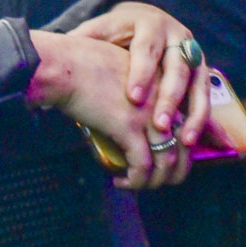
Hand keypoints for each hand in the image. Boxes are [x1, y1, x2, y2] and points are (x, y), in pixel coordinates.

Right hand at [28, 32, 193, 190]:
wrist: (61, 65)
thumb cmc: (76, 62)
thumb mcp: (115, 67)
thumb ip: (129, 85)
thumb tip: (122, 106)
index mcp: (162, 84)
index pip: (185, 122)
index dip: (182, 146)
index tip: (166, 158)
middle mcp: (162, 100)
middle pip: (185, 146)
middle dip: (175, 171)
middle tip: (157, 181)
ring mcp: (149, 115)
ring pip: (167, 160)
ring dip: (154, 181)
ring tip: (136, 184)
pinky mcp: (130, 129)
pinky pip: (142, 165)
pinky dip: (136, 180)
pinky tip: (121, 181)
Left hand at [67, 1, 210, 141]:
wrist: (144, 19)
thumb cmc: (116, 30)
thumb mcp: (100, 29)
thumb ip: (85, 39)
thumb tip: (59, 50)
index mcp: (149, 23)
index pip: (146, 49)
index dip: (141, 73)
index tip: (133, 98)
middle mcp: (177, 36)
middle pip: (177, 68)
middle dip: (169, 98)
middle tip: (158, 125)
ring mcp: (193, 53)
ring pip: (198, 84)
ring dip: (193, 113)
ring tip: (183, 139)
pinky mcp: (201, 70)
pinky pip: (206, 95)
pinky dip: (201, 116)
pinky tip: (192, 137)